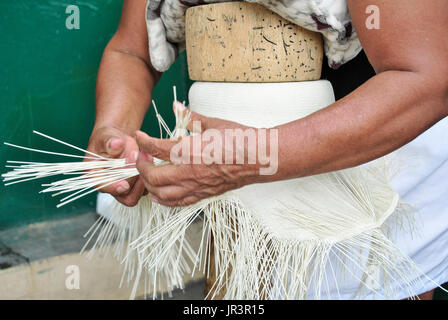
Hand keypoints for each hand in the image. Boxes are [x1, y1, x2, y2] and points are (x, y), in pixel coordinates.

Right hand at [86, 126, 146, 205]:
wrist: (119, 139)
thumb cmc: (109, 138)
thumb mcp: (107, 136)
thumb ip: (110, 142)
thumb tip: (116, 144)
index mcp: (95, 174)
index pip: (102, 187)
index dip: (114, 187)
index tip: (125, 184)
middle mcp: (109, 185)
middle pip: (123, 195)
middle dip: (134, 182)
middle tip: (141, 165)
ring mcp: (122, 187)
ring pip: (136, 195)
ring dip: (143, 181)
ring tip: (147, 160)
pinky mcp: (134, 186)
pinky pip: (145, 189)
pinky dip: (149, 178)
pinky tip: (149, 162)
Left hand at [134, 103, 261, 206]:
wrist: (259, 158)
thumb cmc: (239, 140)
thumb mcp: (212, 123)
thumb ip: (190, 117)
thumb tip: (177, 107)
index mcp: (190, 151)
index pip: (156, 148)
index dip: (143, 141)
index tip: (139, 136)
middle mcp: (189, 172)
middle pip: (153, 176)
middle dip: (141, 166)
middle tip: (141, 157)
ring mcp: (196, 186)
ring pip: (162, 193)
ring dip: (150, 184)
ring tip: (147, 174)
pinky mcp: (204, 194)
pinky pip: (178, 203)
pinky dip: (163, 199)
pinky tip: (159, 194)